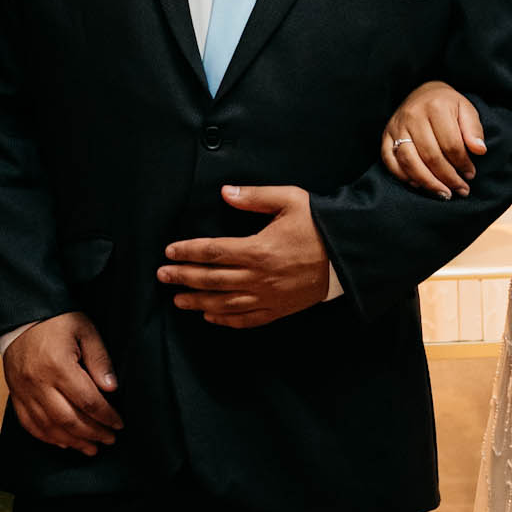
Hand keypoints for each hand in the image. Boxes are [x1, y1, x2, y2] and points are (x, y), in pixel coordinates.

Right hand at [2, 312, 121, 455]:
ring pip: (49, 427)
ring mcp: (24, 392)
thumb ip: (99, 359)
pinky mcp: (15, 395)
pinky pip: (30, 425)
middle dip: (93, 433)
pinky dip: (48, 438)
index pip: (87, 400)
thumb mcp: (84, 330)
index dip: (106, 416)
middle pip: (69, 419)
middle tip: (109, 440)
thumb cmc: (56, 321)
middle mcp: (39, 382)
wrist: (20, 317)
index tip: (119, 424)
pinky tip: (64, 443)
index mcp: (58, 365)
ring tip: (91, 448)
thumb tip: (112, 388)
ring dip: (72, 442)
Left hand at [159, 185, 330, 327]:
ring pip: (225, 303)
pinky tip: (211, 317)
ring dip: (198, 302)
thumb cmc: (319, 224)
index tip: (169, 252)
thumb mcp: (289, 200)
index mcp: (258, 249)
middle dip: (184, 277)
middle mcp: (259, 277)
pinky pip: (247, 319)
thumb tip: (225, 192)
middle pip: (212, 279)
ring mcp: (269, 296)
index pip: (213, 251)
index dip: (188, 251)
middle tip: (162, 277)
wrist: (348, 255)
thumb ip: (255, 197)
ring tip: (178, 300)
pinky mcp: (280, 309)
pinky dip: (226, 320)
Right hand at [382, 80, 485, 197]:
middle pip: (430, 156)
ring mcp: (396, 126)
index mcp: (436, 107)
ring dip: (427, 182)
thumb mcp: (466, 109)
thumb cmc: (447, 105)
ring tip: (443, 193)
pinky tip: (419, 185)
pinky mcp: (386, 135)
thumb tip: (480, 150)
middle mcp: (413, 115)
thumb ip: (474, 129)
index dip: (462, 164)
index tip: (471, 175)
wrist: (423, 92)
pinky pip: (390, 161)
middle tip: (461, 190)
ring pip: (409, 161)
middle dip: (448, 178)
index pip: (451, 144)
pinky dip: (403, 176)